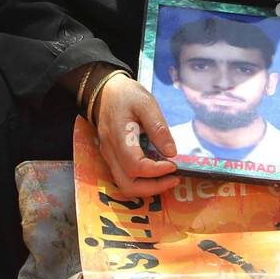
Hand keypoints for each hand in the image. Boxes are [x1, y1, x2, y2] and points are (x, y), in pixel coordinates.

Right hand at [92, 73, 177, 197]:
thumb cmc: (126, 95)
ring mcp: (109, 157)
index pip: (135, 166)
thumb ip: (158, 128)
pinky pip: (125, 178)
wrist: (105, 91)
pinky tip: (157, 173)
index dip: (156, 170)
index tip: (174, 164)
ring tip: (168, 178)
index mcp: (118, 137)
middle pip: (128, 185)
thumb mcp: (146, 103)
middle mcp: (110, 152)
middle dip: (153, 187)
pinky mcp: (112, 158)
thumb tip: (171, 152)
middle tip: (174, 178)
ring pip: (125, 186)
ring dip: (148, 188)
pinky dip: (142, 182)